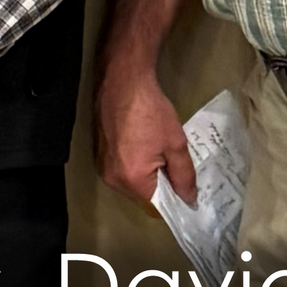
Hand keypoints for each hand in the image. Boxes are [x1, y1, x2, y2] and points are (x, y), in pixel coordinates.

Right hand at [94, 66, 194, 205]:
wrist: (122, 80)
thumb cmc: (152, 111)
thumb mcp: (175, 143)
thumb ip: (184, 175)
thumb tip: (189, 200)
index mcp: (132, 180)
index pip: (157, 206)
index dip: (174, 198)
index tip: (186, 186)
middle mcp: (113, 179)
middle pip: (142, 195)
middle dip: (159, 184)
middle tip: (171, 160)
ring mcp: (102, 167)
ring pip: (130, 182)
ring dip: (145, 173)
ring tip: (155, 148)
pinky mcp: (97, 154)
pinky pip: (119, 169)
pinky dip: (131, 163)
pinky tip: (140, 142)